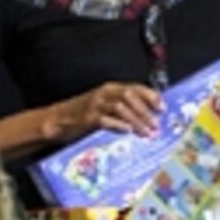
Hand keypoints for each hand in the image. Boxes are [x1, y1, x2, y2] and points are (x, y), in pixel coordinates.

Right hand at [47, 82, 162, 141]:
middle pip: (130, 96)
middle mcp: (104, 94)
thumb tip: (147, 116)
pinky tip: (127, 131)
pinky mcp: (87, 118)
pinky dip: (118, 124)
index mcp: (110, 89)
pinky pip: (105, 119)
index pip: (135, 87)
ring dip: (136, 120)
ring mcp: (95, 105)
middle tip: (156, 124)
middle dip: (145, 110)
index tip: (162, 107)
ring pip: (121, 107)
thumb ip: (122, 108)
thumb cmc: (82, 115)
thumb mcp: (104, 106)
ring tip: (146, 132)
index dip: (150, 96)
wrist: (57, 120)